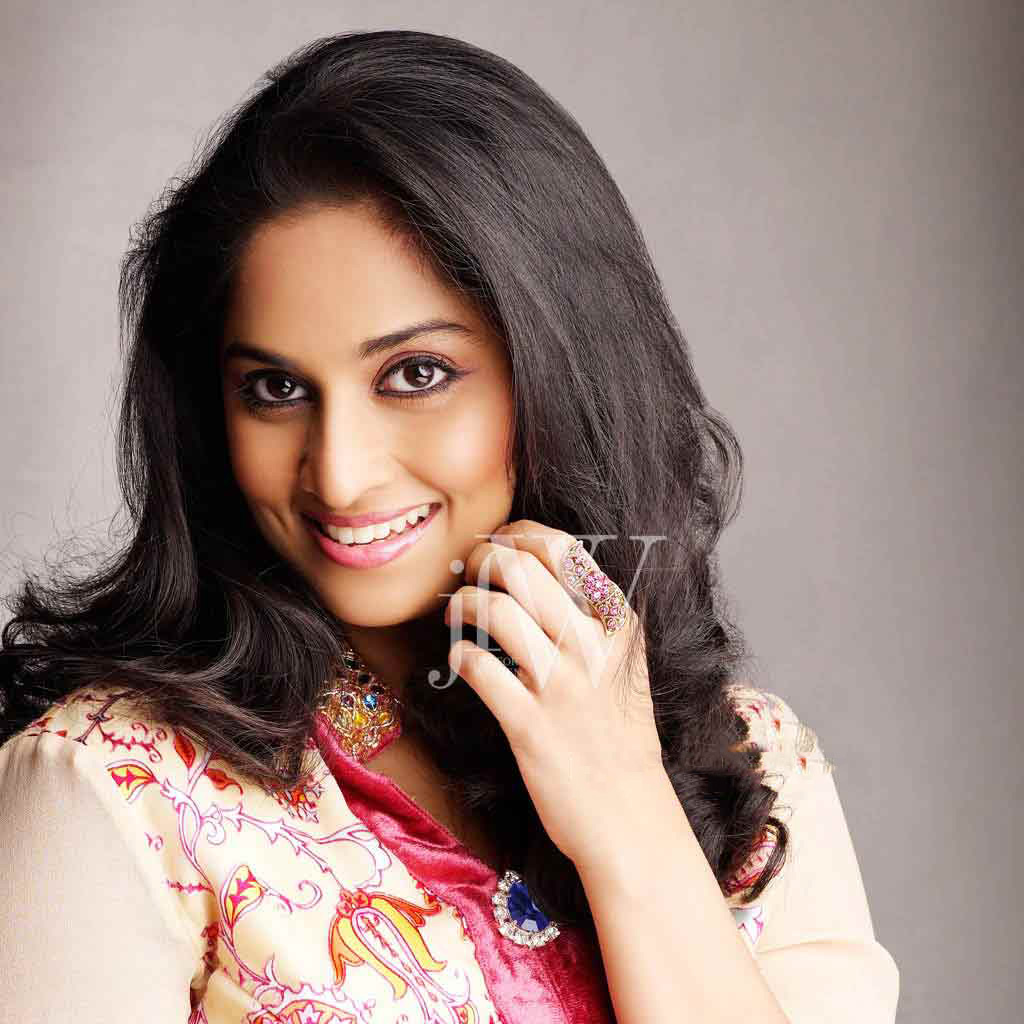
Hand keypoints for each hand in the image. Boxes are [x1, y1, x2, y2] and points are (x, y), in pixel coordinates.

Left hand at [443, 519, 665, 870]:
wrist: (628, 815)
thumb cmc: (619, 734)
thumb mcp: (625, 662)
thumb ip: (593, 616)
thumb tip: (534, 568)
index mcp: (618, 622)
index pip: (561, 548)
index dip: (516, 534)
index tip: (496, 544)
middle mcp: (592, 645)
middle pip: (522, 567)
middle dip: (482, 559)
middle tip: (469, 573)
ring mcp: (561, 685)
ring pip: (497, 608)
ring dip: (463, 602)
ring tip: (456, 613)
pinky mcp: (529, 724)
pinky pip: (477, 667)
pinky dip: (459, 653)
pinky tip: (461, 658)